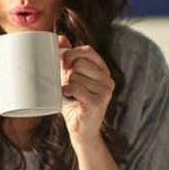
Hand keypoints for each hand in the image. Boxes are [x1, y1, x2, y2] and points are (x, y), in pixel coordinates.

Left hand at [58, 35, 114, 149]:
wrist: (81, 132)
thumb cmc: (74, 105)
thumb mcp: (70, 79)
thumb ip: (68, 60)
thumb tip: (60, 38)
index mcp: (103, 71)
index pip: (88, 50)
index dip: (71, 53)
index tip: (62, 62)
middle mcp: (108, 80)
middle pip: (79, 62)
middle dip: (67, 73)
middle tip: (66, 86)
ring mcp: (105, 91)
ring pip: (75, 76)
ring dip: (66, 85)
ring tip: (70, 96)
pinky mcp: (98, 102)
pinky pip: (75, 87)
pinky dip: (65, 92)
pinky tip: (67, 99)